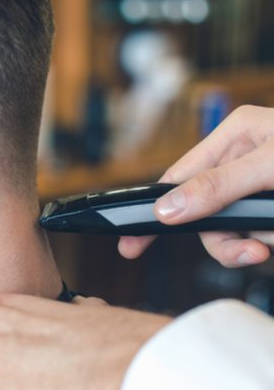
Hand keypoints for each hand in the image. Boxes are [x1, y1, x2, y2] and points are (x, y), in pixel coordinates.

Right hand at [119, 105, 273, 266]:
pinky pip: (256, 234)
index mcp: (234, 136)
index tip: (130, 243)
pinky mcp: (272, 207)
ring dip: (256, 241)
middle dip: (228, 239)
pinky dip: (270, 240)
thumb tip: (167, 209)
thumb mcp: (270, 165)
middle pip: (205, 213)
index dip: (155, 211)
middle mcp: (244, 160)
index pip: (178, 178)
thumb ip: (220, 185)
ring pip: (233, 229)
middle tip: (253, 253)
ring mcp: (260, 185)